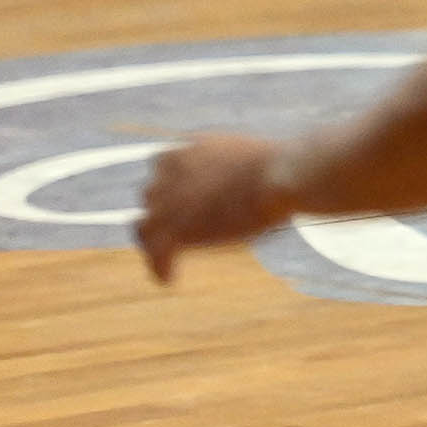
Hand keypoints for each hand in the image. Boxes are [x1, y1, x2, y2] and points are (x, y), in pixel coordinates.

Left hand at [135, 134, 292, 283]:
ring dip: (155, 241)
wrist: (278, 175)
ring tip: (168, 257)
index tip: (181, 201)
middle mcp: (171, 169)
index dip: (171, 186)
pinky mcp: (173, 227)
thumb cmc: (281, 165)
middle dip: (162, 212)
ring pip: (145, 226)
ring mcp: (168, 199)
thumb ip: (232, 169)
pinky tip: (170, 279)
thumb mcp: (250, 158)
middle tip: (177, 231)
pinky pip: (156, 252)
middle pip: (152, 195)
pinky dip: (160, 266)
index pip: (164, 166)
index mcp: (190, 147)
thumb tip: (246, 183)